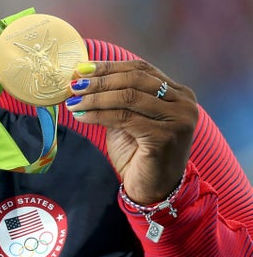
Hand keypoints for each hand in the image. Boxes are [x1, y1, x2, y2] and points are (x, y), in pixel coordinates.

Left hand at [65, 60, 198, 204]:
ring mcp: (178, 120)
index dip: (108, 66)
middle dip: (99, 80)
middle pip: (134, 79)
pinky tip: (81, 116)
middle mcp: (184, 103)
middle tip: (74, 85)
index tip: (81, 68)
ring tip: (73, 101)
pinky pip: (124, 118)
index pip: (140, 69)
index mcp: (179, 93)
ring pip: (128, 97)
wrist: (154, 189)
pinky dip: (98, 114)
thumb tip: (83, 75)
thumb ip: (117, 96)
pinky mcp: (166, 137)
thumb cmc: (139, 152)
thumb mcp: (129, 116)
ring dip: (95, 98)